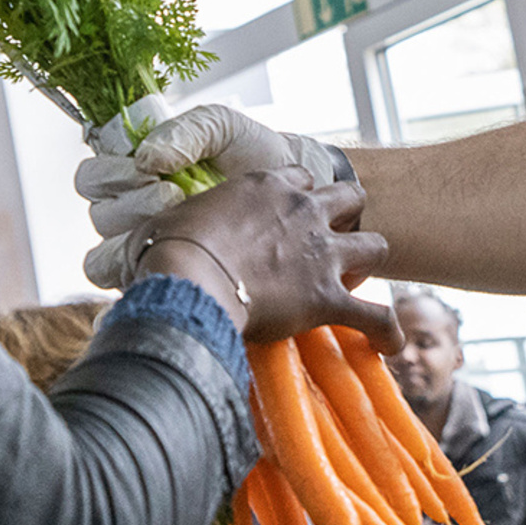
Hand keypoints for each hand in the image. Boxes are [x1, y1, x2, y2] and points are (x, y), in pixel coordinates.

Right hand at [74, 99, 349, 287]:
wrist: (300, 196)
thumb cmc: (256, 156)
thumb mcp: (224, 130)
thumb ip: (187, 132)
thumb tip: (147, 157)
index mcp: (136, 172)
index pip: (93, 178)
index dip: (111, 174)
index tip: (149, 170)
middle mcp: (135, 213)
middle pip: (99, 216)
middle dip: (132, 204)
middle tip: (172, 194)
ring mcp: (152, 251)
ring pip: (109, 256)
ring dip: (147, 237)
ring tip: (195, 224)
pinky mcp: (173, 284)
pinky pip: (139, 291)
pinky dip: (158, 278)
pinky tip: (198, 260)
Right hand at [124, 168, 399, 351]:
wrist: (187, 279)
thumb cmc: (166, 251)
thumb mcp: (167, 225)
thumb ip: (172, 232)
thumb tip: (135, 254)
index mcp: (266, 186)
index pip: (300, 177)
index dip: (299, 195)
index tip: (290, 214)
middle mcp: (303, 211)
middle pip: (350, 197)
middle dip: (348, 216)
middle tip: (334, 238)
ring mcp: (322, 254)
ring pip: (376, 246)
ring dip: (371, 262)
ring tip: (360, 281)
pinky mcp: (328, 298)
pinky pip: (376, 316)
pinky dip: (387, 332)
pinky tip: (390, 347)